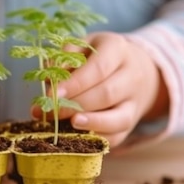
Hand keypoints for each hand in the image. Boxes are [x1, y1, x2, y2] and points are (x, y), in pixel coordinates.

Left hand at [32, 32, 168, 146]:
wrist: (134, 67)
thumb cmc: (97, 55)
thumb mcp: (82, 45)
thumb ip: (64, 57)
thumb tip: (49, 80)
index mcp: (117, 49)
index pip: (98, 68)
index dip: (75, 84)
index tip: (52, 95)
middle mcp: (132, 75)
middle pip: (106, 94)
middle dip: (76, 105)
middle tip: (51, 111)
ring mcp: (134, 101)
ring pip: (118, 118)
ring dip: (91, 124)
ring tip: (69, 125)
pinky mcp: (131, 122)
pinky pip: (118, 135)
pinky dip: (97, 138)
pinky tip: (77, 137)